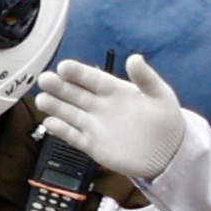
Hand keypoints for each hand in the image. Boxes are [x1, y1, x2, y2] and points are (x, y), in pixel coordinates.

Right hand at [31, 52, 199, 185]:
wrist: (169, 153)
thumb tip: (134, 57)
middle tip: (45, 79)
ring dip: (55, 106)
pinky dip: (61, 130)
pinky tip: (51, 123)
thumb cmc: (166, 121)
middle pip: (74, 94)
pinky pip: (73, 136)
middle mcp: (100, 106)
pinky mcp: (92, 145)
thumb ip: (146, 77)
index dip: (78, 72)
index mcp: (115, 91)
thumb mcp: (160, 95)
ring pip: (69, 113)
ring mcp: (94, 125)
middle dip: (59, 86)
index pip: (92, 78)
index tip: (64, 66)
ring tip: (42, 99)